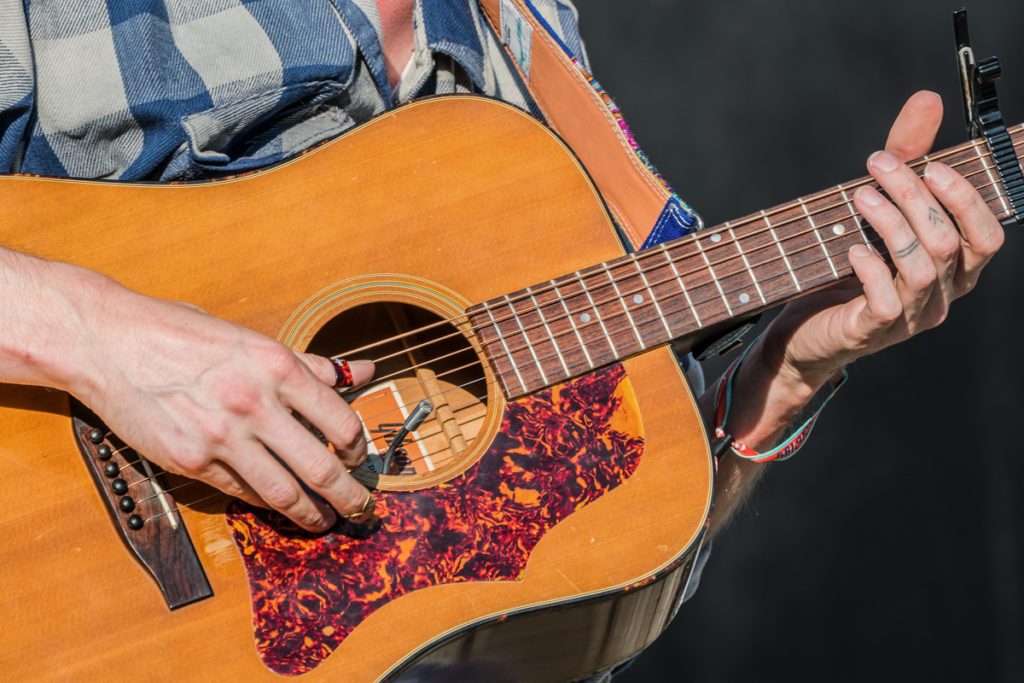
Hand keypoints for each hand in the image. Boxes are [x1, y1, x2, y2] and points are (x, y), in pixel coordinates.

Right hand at [71, 278, 375, 532]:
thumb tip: (363, 372)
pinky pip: (242, 493)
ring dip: (312, 514)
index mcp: (278, 367)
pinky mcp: (191, 461)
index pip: (341, 423)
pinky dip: (266, 504)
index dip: (356, 451)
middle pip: (322, 467)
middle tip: (361, 508)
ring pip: (284, 492)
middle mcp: (256, 403)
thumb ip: (312, 363)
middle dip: (349, 497)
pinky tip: (278, 507)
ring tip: (324, 520)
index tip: (356, 460)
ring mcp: (223, 436)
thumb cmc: (182, 335)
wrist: (110, 342)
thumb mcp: (254, 340)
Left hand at [763, 91, 1004, 388]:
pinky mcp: (873, 331)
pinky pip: (887, 301)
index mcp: (953, 268)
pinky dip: (869, 268)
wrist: (803, 327)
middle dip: (915, 196)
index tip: (930, 165)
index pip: (988, 235)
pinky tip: (852, 248)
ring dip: (890, 223)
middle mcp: (940, 295)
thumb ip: (906, 156)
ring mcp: (910, 317)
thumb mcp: (877, 202)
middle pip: (949, 242)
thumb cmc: (846, 263)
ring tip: (860, 196)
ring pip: (921, 266)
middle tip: (876, 165)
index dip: (967, 198)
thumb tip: (928, 99)